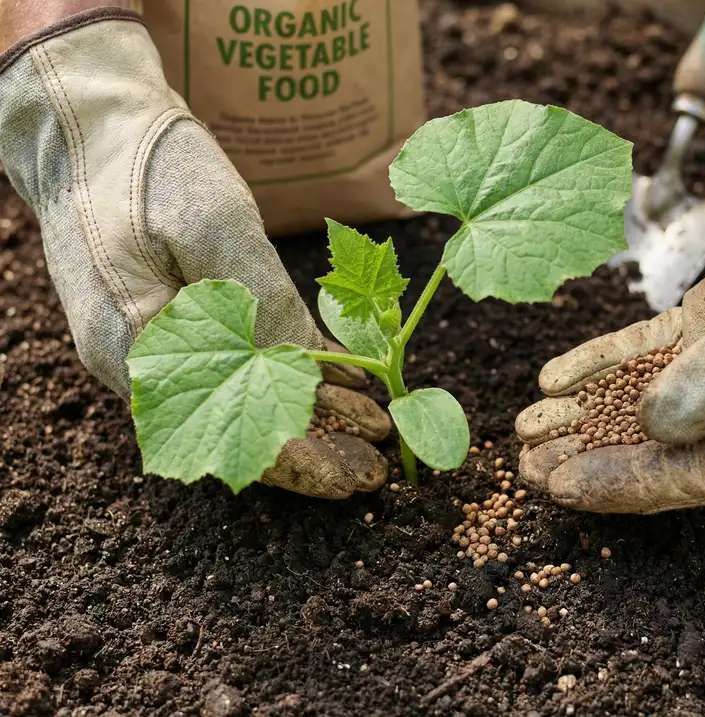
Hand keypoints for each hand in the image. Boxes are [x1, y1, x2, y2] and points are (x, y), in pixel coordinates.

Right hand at [0, 10, 389, 497]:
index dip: (307, 465)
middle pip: (240, 431)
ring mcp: (152, 346)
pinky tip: (337, 387)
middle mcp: (143, 367)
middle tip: (379, 467)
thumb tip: (313, 368)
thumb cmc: (148, 166)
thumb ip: (264, 304)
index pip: (233, 439)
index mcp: (142, 353)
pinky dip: (289, 379)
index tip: (363, 478)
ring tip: (369, 430)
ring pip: (241, 403)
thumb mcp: (214, 225)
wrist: (86, 123)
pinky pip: (234, 368)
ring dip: (308, 418)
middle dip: (317, 450)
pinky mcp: (167, 321)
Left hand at [516, 72, 704, 513]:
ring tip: (528, 427)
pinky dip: (603, 364)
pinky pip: (649, 353)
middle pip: (662, 449)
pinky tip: (557, 376)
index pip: (695, 476)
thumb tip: (653, 426)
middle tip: (527, 467)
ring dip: (586, 413)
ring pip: (646, 402)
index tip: (561, 486)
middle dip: (593, 456)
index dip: (624, 484)